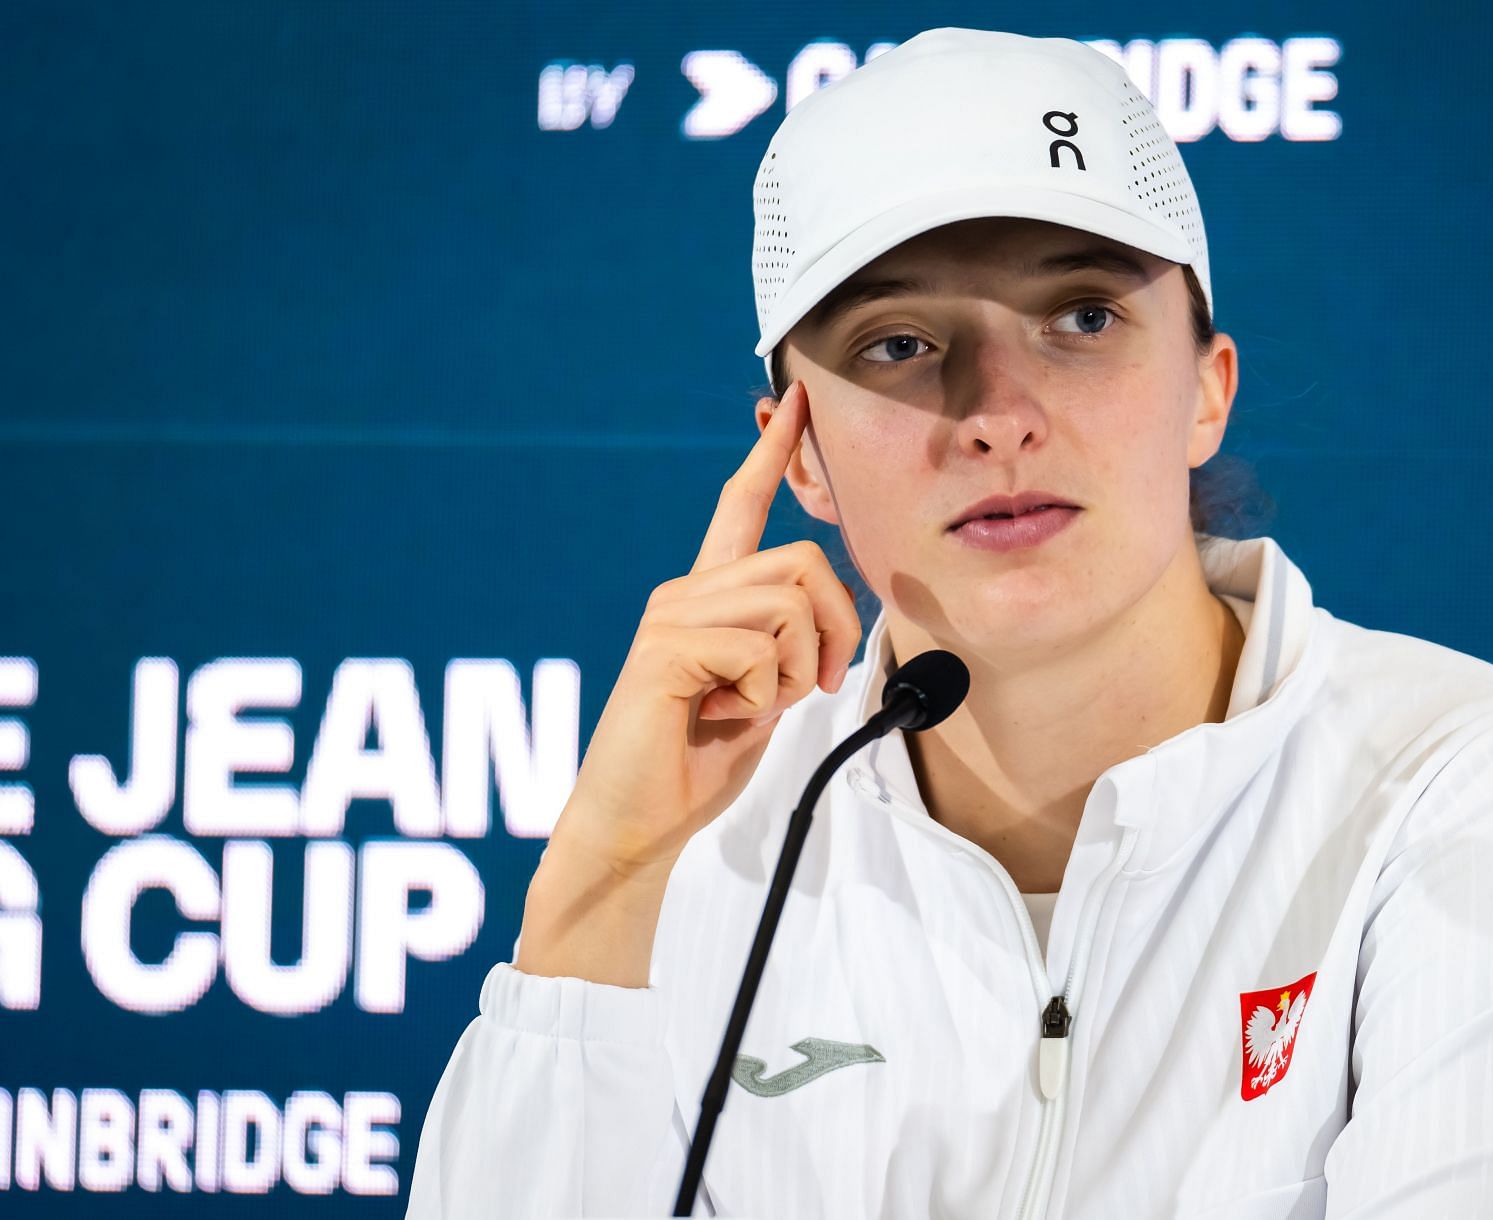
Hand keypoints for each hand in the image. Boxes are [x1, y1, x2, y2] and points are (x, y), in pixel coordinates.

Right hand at [552, 379, 861, 873]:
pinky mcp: (665, 649)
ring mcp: (671, 616)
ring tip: (750, 708)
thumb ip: (793, 645)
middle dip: (834, 629)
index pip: (740, 507)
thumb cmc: (697, 763)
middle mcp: (684, 593)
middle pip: (802, 562)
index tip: (795, 400)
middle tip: (812, 686)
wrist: (638, 824)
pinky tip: (718, 718)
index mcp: (707, 597)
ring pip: (788, 606)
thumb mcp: (766, 694)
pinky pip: (759, 651)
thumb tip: (839, 610)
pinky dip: (762, 698)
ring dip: (796, 672)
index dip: (772, 453)